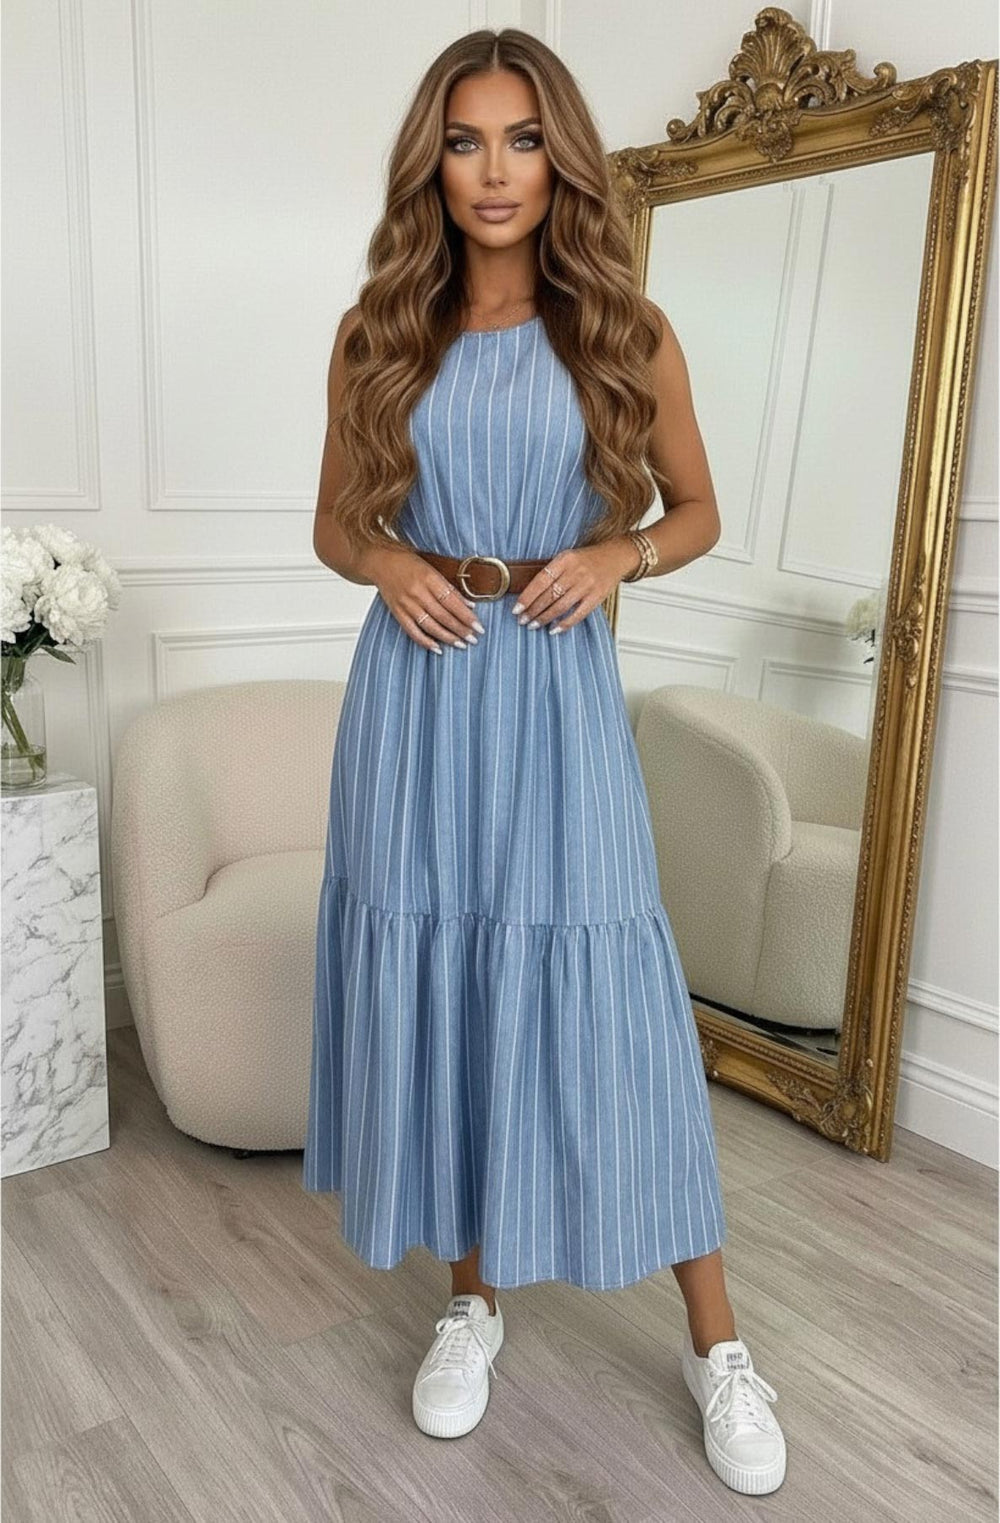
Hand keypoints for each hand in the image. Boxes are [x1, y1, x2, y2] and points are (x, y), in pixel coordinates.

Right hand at [370, 548, 484, 653]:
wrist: (380, 561)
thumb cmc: (408, 563)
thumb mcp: (433, 569)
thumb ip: (450, 587)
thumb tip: (469, 605)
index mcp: (428, 578)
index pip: (452, 602)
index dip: (466, 616)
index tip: (478, 626)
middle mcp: (417, 592)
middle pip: (443, 616)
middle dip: (460, 629)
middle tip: (473, 639)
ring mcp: (406, 604)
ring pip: (430, 625)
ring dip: (447, 637)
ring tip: (460, 644)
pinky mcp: (397, 612)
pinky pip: (412, 631)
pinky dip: (425, 641)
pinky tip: (437, 648)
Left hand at [511, 539, 637, 632]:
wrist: (615, 556)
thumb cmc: (586, 559)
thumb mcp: (567, 558)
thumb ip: (552, 572)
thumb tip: (529, 594)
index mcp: (564, 560)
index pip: (540, 581)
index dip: (527, 597)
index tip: (516, 609)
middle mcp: (575, 572)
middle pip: (549, 596)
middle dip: (533, 610)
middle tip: (522, 620)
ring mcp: (587, 585)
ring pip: (560, 606)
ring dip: (544, 618)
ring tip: (533, 625)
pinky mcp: (597, 597)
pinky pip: (578, 614)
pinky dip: (564, 624)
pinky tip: (554, 629)